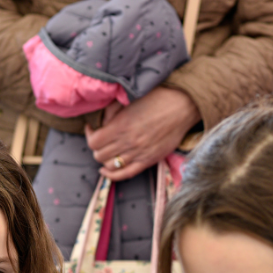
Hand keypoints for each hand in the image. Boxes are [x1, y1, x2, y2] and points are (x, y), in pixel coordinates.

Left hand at [84, 87, 200, 180]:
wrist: (183, 105)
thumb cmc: (157, 98)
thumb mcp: (130, 99)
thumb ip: (112, 111)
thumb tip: (101, 121)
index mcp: (121, 126)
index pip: (93, 141)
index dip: (89, 135)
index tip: (92, 128)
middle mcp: (128, 142)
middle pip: (99, 155)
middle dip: (96, 147)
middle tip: (100, 139)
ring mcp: (139, 153)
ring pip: (110, 166)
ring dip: (104, 159)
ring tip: (106, 151)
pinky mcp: (149, 160)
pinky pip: (126, 174)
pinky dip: (113, 175)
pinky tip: (106, 170)